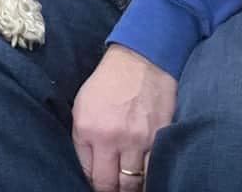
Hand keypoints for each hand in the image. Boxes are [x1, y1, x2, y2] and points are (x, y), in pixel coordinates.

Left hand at [72, 44, 176, 191]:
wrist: (139, 62)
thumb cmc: (108, 83)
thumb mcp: (82, 107)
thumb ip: (83, 139)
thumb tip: (88, 168)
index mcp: (87, 130)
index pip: (88, 173)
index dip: (92, 184)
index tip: (97, 185)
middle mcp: (111, 139)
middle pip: (110, 185)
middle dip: (110, 191)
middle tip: (113, 189)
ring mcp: (138, 140)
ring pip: (134, 183)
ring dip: (131, 188)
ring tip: (128, 186)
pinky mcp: (160, 138)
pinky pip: (155, 171)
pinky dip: (151, 178)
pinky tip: (146, 176)